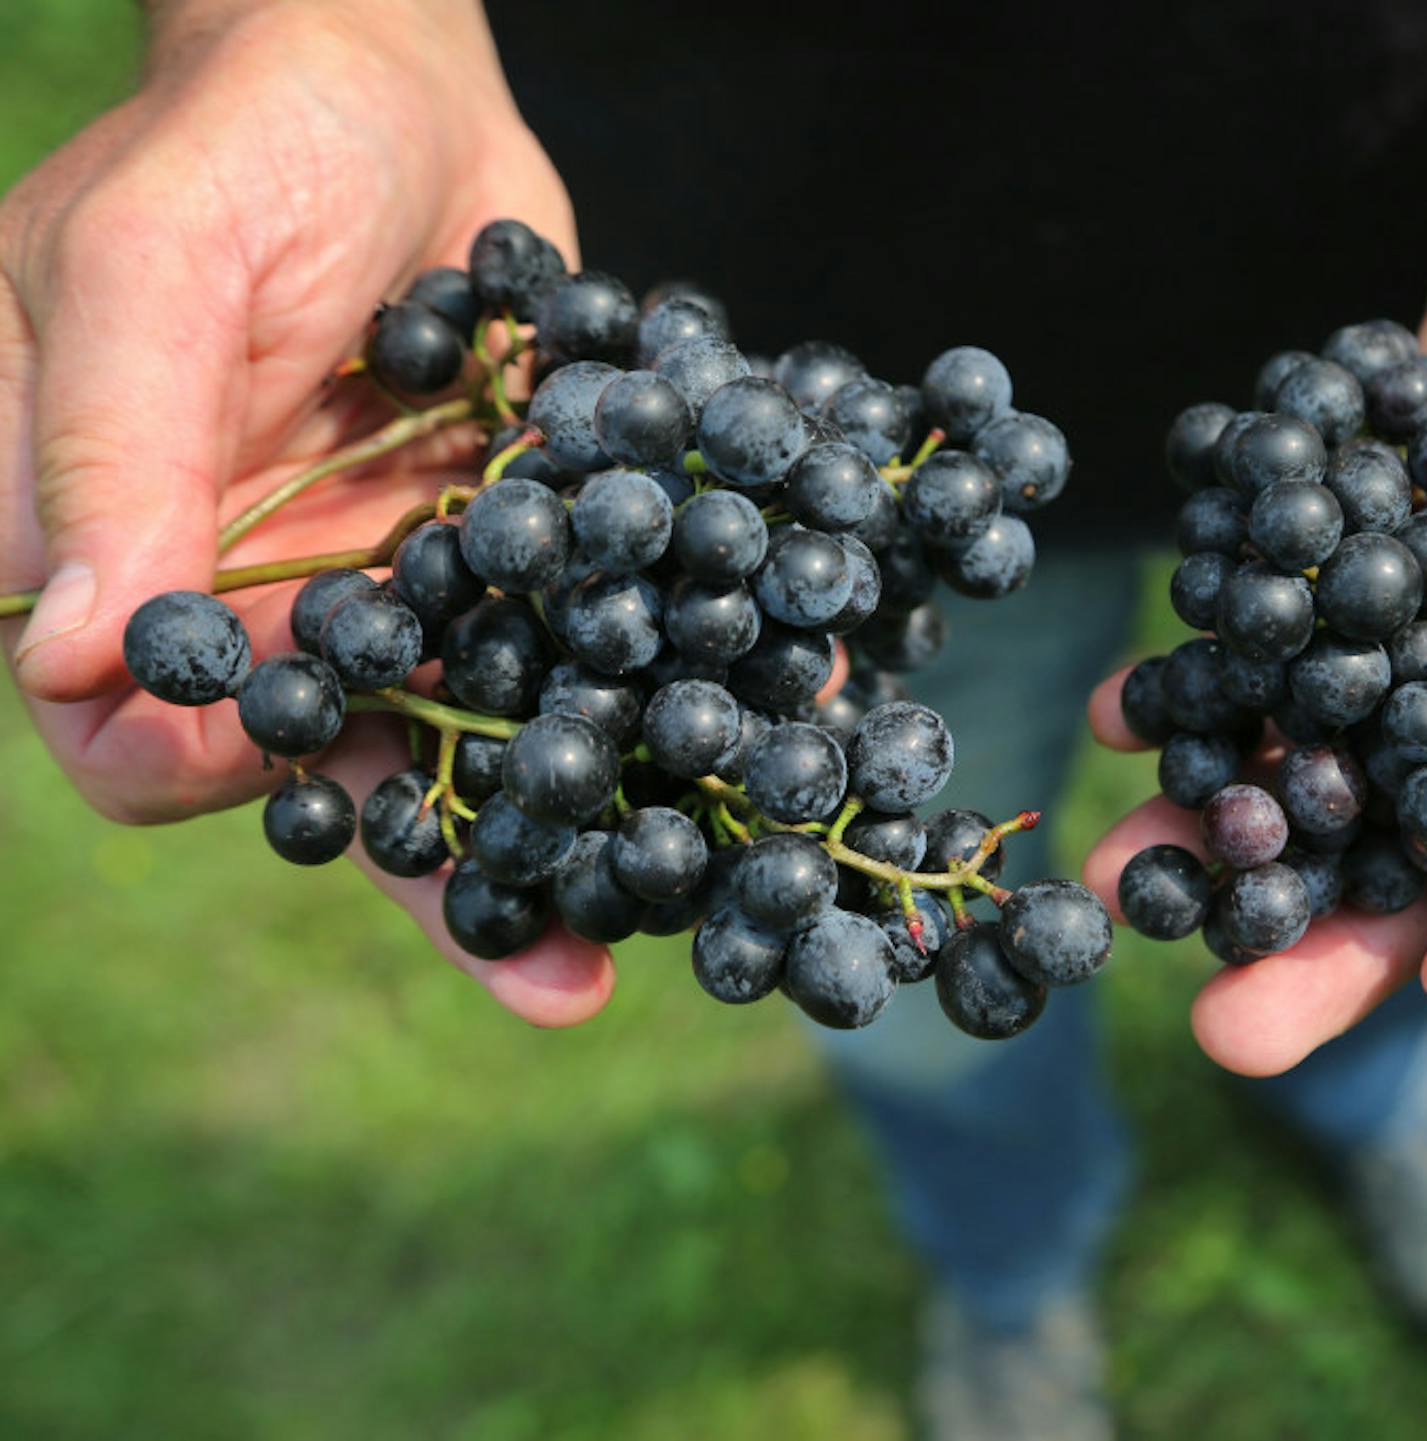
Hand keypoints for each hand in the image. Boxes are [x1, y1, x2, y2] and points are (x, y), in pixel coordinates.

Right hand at [0, 1, 606, 1023]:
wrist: (386, 84)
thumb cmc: (238, 148)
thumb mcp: (150, 269)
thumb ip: (112, 452)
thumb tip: (77, 660)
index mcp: (120, 567)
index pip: (137, 737)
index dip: (217, 779)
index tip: (330, 797)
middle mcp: (262, 611)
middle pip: (333, 780)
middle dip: (448, 874)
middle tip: (563, 970)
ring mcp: (394, 596)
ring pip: (474, 745)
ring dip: (577, 828)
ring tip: (683, 905)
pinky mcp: (510, 564)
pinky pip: (578, 652)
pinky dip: (669, 693)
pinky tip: (776, 733)